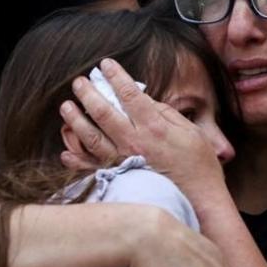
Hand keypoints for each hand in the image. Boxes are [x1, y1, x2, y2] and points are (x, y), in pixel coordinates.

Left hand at [60, 58, 227, 201]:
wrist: (200, 202)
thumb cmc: (199, 166)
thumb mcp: (192, 133)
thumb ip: (167, 115)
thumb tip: (146, 101)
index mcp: (154, 127)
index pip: (130, 94)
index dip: (116, 76)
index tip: (106, 64)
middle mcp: (134, 142)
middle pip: (104, 112)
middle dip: (88, 94)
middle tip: (78, 82)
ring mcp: (124, 162)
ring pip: (92, 138)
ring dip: (76, 120)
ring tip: (66, 107)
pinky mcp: (120, 179)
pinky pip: (93, 168)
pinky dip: (77, 160)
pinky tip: (66, 151)